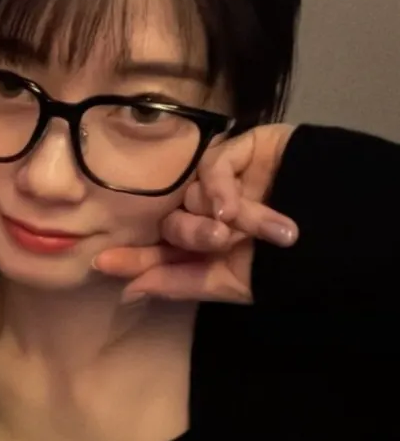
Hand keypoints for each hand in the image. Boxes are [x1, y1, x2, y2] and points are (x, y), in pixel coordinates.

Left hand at [93, 124, 299, 303]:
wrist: (338, 228)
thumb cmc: (287, 260)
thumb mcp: (232, 280)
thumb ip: (179, 283)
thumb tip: (127, 291)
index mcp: (204, 242)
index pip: (159, 249)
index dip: (132, 257)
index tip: (102, 264)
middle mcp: (207, 209)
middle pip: (172, 220)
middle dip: (190, 235)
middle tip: (219, 241)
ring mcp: (222, 179)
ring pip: (190, 194)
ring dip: (214, 215)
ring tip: (240, 228)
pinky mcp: (239, 149)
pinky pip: (210, 166)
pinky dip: (218, 189)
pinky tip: (233, 207)